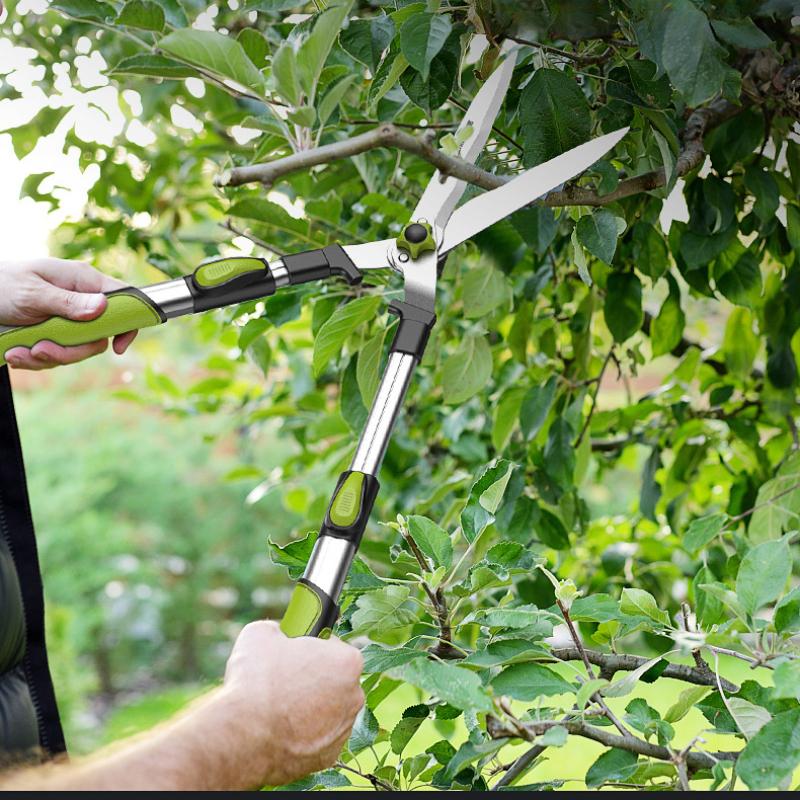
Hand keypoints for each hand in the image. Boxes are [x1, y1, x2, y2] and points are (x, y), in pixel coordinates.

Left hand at [0, 258, 136, 369]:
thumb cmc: (1, 283)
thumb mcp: (32, 293)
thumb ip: (67, 302)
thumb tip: (103, 307)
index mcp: (82, 282)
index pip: (122, 300)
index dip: (127, 324)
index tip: (117, 348)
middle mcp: (80, 301)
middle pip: (98, 336)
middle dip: (70, 351)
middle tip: (41, 351)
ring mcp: (68, 320)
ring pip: (76, 351)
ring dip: (47, 358)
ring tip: (17, 353)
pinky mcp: (53, 335)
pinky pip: (56, 356)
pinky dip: (34, 360)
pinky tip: (14, 352)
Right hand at [219, 621, 363, 787]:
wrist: (243, 735)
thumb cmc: (257, 679)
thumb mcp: (262, 633)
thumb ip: (280, 629)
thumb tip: (279, 632)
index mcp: (347, 661)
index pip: (334, 647)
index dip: (313, 648)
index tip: (295, 653)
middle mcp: (354, 696)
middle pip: (335, 680)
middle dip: (313, 679)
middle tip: (284, 680)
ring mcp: (343, 729)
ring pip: (328, 711)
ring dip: (309, 708)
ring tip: (277, 707)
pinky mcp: (327, 757)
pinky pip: (317, 739)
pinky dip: (302, 735)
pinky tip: (279, 730)